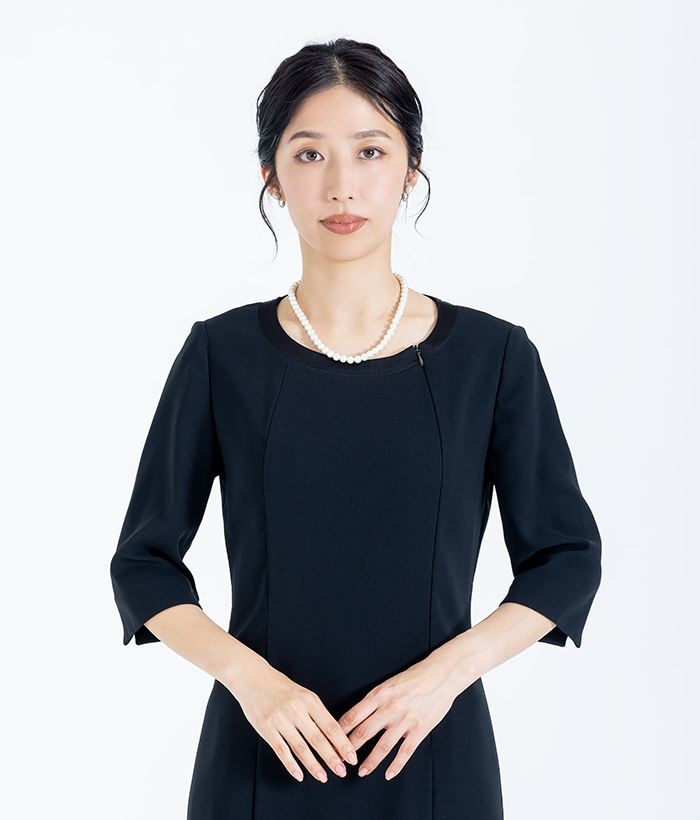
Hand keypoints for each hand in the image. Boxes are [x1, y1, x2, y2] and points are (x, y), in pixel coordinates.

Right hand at [230, 656, 357, 782]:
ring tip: (323, 777)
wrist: (252, 677)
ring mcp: (281, 720)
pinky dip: (291, 765)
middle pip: (319, 739)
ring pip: (301, 748)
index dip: (343, 743)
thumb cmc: (280, 686)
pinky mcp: (266, 728)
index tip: (352, 756)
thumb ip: (316, 712)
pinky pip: (281, 750)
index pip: (331, 726)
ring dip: (314, 765)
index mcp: (310, 700)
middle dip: (332, 758)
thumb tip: (333, 735)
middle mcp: (297, 710)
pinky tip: (299, 775)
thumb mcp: (303, 694)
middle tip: (342, 772)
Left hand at [338, 654, 462, 780]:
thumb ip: (375, 700)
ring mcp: (405, 719)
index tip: (331, 741)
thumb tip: (359, 716)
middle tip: (340, 761)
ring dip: (370, 762)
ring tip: (362, 771)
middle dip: (349, 750)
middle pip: (363, 732)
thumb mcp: (389, 683)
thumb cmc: (415, 677)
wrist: (442, 674)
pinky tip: (388, 774)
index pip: (353, 715)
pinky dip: (396, 765)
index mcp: (379, 694)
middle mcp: (389, 707)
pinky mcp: (420, 728)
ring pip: (382, 746)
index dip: (340, 731)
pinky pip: (405, 751)